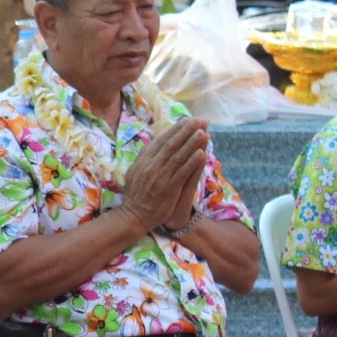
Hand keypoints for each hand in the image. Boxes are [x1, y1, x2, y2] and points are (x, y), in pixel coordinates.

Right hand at [119, 118, 208, 234]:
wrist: (134, 216)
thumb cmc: (136, 194)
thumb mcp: (134, 172)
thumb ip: (143, 158)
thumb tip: (151, 144)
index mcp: (143, 160)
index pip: (161, 141)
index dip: (175, 130)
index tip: (186, 120)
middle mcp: (151, 166)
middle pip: (171, 145)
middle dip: (186, 131)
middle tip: (199, 120)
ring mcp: (160, 177)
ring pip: (178, 156)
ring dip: (191, 143)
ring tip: (203, 132)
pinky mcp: (168, 188)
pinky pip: (182, 172)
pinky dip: (192, 162)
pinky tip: (202, 154)